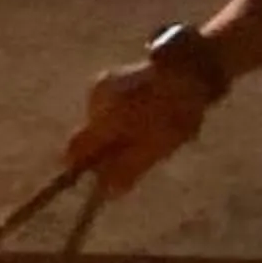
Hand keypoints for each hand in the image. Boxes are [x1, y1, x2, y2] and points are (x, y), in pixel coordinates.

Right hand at [58, 59, 210, 198]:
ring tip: (147, 130)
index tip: (96, 177)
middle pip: (87, 136)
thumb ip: (127, 169)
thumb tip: (106, 191)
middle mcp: (95, 100)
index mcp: (103, 118)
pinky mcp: (109, 77)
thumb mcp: (155, 148)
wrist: (187, 70)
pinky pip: (106, 107)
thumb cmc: (174, 113)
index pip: (74, 149)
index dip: (79, 167)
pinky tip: (144, 113)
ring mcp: (101, 84)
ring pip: (98, 122)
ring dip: (116, 132)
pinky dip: (120, 116)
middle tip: (136, 154)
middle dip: (105, 150)